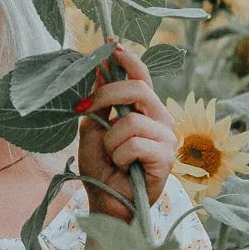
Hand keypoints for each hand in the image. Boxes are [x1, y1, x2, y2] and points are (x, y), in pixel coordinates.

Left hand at [76, 39, 175, 220]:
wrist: (108, 205)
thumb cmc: (102, 169)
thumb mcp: (93, 129)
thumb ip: (99, 101)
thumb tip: (100, 66)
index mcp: (144, 110)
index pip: (141, 75)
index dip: (127, 58)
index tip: (109, 44)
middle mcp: (160, 119)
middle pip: (137, 89)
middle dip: (105, 95)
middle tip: (82, 108)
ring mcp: (167, 138)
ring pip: (130, 122)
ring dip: (109, 142)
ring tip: (112, 157)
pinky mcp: (166, 159)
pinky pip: (134, 144)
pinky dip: (119, 157)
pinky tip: (122, 168)